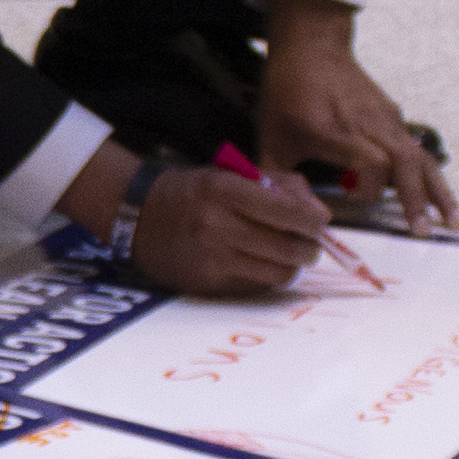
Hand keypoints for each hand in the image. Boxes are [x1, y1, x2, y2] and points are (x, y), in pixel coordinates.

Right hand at [134, 158, 339, 298]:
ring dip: (293, 265)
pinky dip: (267, 276)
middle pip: (288, 247)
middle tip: (312, 245)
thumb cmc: (192, 192)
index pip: (287, 212)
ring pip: (277, 272)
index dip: (313, 221)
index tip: (321, 222)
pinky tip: (261, 264)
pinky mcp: (208, 283)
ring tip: (291, 256)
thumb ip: (278, 185)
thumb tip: (317, 213)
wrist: (137, 216)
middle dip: (310, 248)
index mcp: (225, 191)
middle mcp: (218, 226)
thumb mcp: (230, 173)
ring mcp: (212, 258)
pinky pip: (255, 285)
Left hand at [253, 3, 458, 233]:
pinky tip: (443, 203)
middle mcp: (368, 124)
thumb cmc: (287, 93)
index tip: (352, 195)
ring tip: (457, 223)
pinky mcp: (394, 117)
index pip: (371, 161)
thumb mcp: (269, 136)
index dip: (369, 186)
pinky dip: (433, 177)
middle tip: (423, 233)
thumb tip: (302, 217)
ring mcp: (386, 119)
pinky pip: (418, 150)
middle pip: (405, 162)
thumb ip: (278, 180)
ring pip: (420, 157)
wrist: (313, 47)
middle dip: (416, 199)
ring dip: (439, 192)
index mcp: (335, 130)